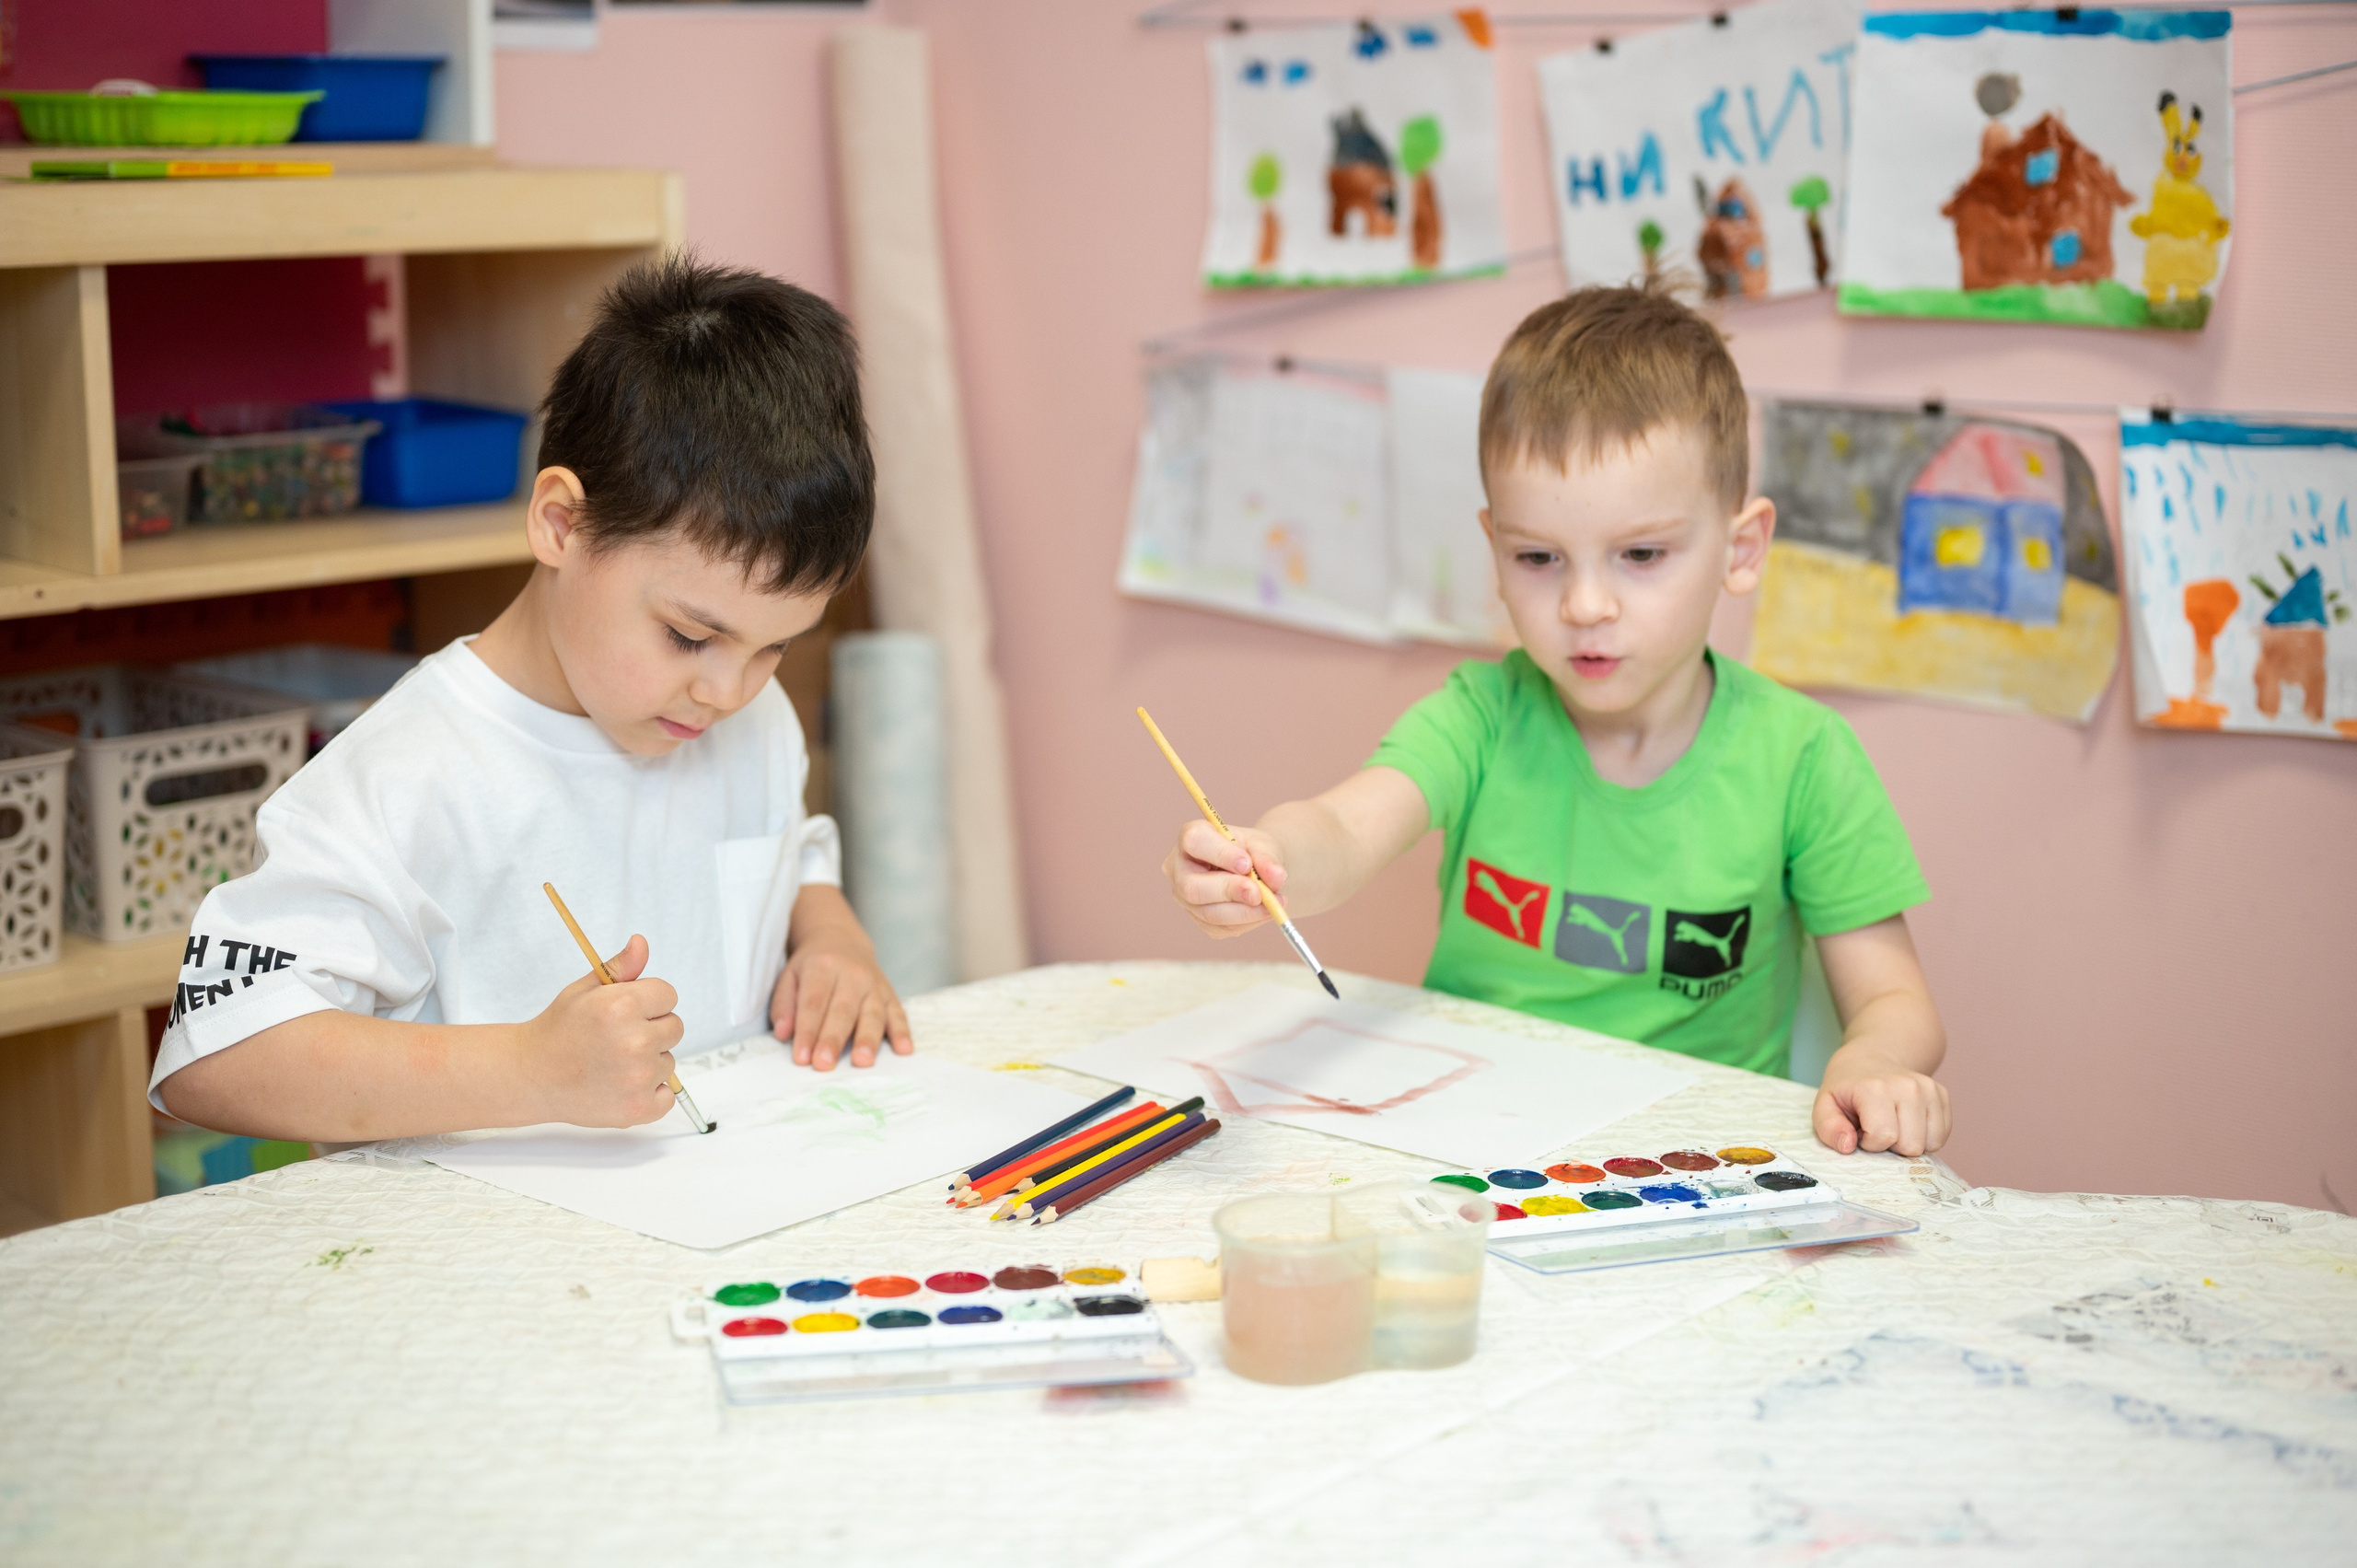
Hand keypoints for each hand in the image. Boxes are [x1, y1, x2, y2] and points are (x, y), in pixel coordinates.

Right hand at [518, 933, 683, 1127]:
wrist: (531, 1076)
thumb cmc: (558, 1030)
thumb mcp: (585, 990)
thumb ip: (621, 967)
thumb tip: (641, 942)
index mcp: (622, 1006)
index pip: (668, 995)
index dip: (648, 1001)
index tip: (626, 1012)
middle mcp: (634, 1041)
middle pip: (675, 1027)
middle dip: (652, 1029)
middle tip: (617, 1038)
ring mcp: (638, 1078)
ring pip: (668, 1060)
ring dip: (649, 1061)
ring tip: (612, 1062)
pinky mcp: (639, 1108)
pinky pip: (668, 1096)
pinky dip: (651, 1093)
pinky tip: (622, 1085)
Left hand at [771, 937, 912, 1070]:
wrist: (841, 940)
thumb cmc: (812, 966)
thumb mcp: (789, 976)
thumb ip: (784, 1005)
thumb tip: (783, 1034)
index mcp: (823, 967)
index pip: (814, 1003)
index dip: (807, 1031)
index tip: (801, 1058)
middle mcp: (852, 974)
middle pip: (842, 1011)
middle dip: (833, 1039)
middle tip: (824, 1065)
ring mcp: (875, 984)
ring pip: (872, 1014)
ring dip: (868, 1039)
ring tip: (862, 1061)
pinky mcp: (890, 994)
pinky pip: (898, 1013)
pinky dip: (902, 1032)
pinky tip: (904, 1050)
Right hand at [1162, 818, 1288, 937]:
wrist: (1254, 870)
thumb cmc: (1251, 851)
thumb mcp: (1262, 846)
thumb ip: (1267, 858)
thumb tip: (1276, 877)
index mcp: (1190, 837)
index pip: (1195, 841)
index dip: (1220, 854)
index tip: (1246, 864)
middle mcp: (1179, 869)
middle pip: (1192, 887)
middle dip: (1229, 891)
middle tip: (1258, 894)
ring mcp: (1186, 898)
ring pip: (1209, 913)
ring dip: (1245, 912)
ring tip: (1274, 903)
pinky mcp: (1200, 920)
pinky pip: (1222, 927)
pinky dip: (1248, 921)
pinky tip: (1265, 911)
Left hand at [1812, 1045, 1950, 1156]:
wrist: (1871, 1058)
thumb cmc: (1847, 1088)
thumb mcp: (1825, 1105)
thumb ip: (1828, 1128)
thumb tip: (1848, 1146)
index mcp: (1875, 1088)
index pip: (1884, 1137)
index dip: (1869, 1143)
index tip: (1861, 1130)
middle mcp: (1907, 1086)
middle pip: (1911, 1146)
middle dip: (1891, 1146)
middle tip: (1877, 1127)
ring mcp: (1929, 1089)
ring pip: (1930, 1144)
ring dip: (1909, 1142)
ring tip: (1892, 1124)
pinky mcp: (1942, 1095)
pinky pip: (1941, 1136)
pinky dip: (1925, 1137)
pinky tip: (1908, 1123)